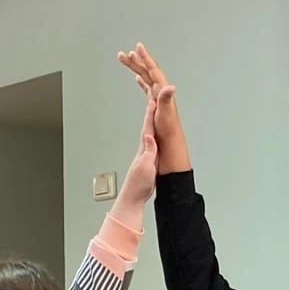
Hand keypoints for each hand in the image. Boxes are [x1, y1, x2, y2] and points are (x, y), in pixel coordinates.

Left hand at [114, 78, 169, 215]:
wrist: (134, 196)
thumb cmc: (139, 184)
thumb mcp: (146, 166)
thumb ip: (149, 150)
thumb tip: (150, 135)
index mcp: (145, 147)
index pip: (148, 126)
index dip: (151, 112)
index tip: (154, 97)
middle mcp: (144, 147)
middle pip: (148, 123)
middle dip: (151, 109)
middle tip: (153, 93)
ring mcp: (145, 151)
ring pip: (149, 129)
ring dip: (151, 116)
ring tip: (154, 104)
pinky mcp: (148, 157)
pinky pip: (151, 138)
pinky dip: (153, 129)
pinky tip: (154, 127)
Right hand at [117, 43, 190, 171]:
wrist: (169, 141)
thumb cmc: (168, 129)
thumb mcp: (166, 112)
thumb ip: (166, 98)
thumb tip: (171, 87)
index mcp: (161, 90)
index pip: (152, 70)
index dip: (145, 58)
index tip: (138, 47)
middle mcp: (160, 91)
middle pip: (146, 71)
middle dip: (136, 61)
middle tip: (124, 53)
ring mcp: (157, 96)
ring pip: (145, 77)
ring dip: (136, 68)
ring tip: (126, 59)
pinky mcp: (154, 103)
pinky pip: (146, 87)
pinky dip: (141, 81)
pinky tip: (137, 78)